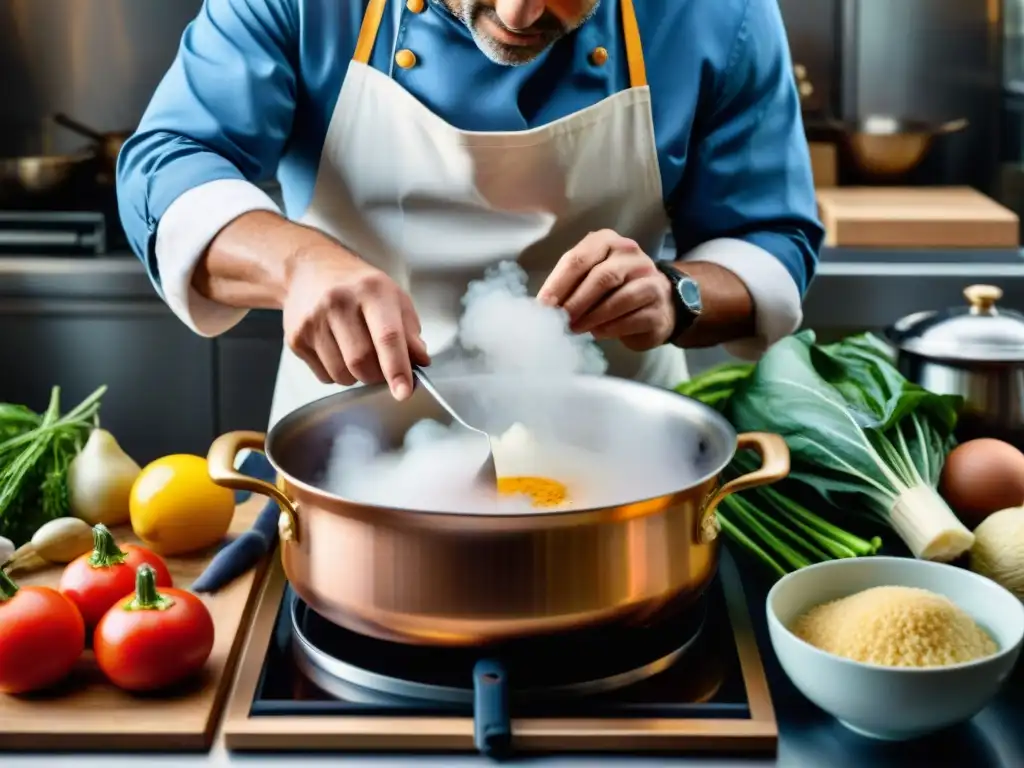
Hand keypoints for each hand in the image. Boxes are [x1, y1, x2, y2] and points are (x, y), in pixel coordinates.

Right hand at [282, 245, 429, 399]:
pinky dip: (338, 374)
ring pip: (342, 374)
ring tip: (358, 353)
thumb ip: (410, 331)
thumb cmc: (358, 287)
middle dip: (377, 375)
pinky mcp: (297, 338)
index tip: (404, 392)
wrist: (310, 271)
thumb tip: (420, 361)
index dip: (397, 368)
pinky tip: (338, 351)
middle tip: (383, 367)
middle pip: (362, 361)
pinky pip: (324, 376)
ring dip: (357, 376)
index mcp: (371, 290)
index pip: (387, 336)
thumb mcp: (393, 298)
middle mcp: (339, 302)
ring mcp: (314, 321)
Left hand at [537, 230, 674, 350]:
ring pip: (618, 299)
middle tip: (560, 320)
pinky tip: (597, 333)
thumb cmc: (613, 289)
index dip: (558, 284)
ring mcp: (650, 280)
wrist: (658, 303)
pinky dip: (610, 328)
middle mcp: (631, 255)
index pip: (579, 259)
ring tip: (574, 329)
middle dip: (575, 301)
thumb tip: (545, 306)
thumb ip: (571, 284)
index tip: (544, 305)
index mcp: (608, 242)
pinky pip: (631, 319)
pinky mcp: (658, 308)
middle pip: (601, 277)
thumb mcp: (590, 276)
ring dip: (591, 317)